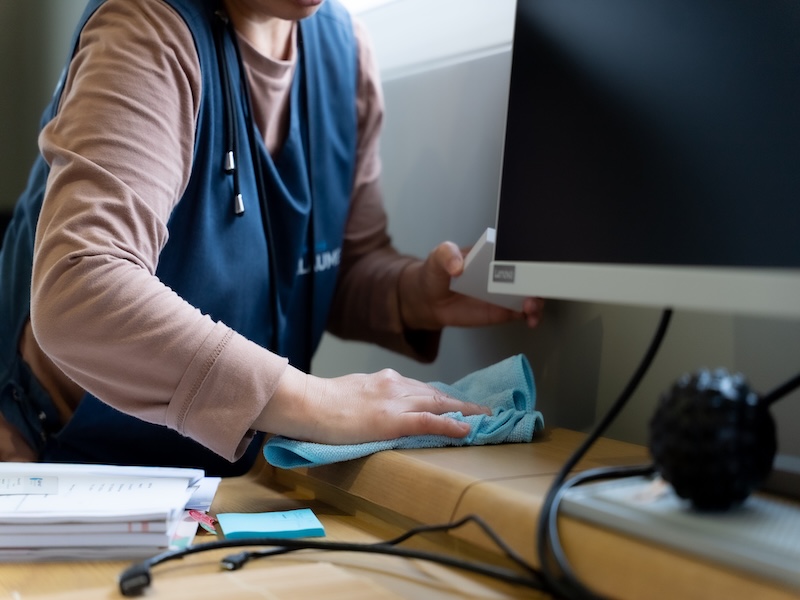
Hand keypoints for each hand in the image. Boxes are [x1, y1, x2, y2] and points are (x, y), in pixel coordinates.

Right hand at [255, 365, 491, 443]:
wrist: (306, 403)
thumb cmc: (320, 402)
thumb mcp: (350, 392)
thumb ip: (369, 397)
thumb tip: (376, 408)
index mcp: (383, 379)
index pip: (421, 388)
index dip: (442, 396)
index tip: (458, 402)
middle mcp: (394, 385)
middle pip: (436, 393)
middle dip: (462, 402)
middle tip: (484, 410)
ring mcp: (394, 402)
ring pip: (438, 403)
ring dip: (464, 411)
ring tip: (485, 419)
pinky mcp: (391, 420)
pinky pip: (428, 421)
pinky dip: (450, 424)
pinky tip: (467, 430)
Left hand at [398, 241, 544, 330]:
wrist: (430, 301)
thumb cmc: (436, 274)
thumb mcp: (437, 258)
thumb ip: (446, 255)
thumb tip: (458, 265)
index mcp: (492, 252)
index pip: (516, 249)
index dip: (528, 255)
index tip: (533, 263)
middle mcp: (505, 271)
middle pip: (530, 272)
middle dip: (539, 279)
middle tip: (534, 289)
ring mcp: (506, 291)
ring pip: (532, 293)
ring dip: (538, 299)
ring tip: (531, 307)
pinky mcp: (504, 310)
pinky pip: (524, 312)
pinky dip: (532, 316)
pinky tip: (531, 319)